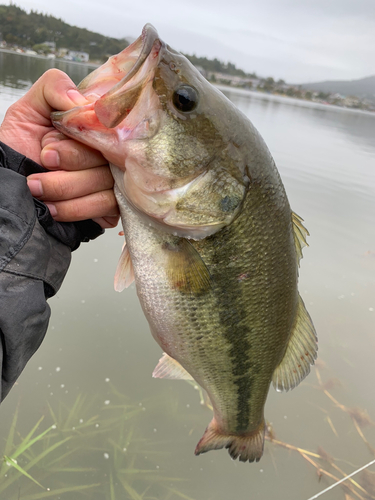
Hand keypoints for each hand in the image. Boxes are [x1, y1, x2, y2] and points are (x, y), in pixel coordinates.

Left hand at [0, 69, 118, 228]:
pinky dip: (73, 207)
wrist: (11, 190)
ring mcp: (113, 181)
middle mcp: (109, 153)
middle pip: (108, 154)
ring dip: (63, 187)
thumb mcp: (28, 111)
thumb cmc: (20, 152)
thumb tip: (83, 102)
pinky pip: (105, 205)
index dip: (79, 137)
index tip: (48, 147)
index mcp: (94, 127)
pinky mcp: (112, 207)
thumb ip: (54, 87)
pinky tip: (51, 206)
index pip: (109, 124)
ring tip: (37, 186)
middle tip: (42, 162)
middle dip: (68, 161)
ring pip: (105, 182)